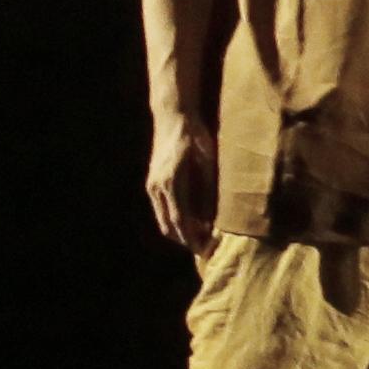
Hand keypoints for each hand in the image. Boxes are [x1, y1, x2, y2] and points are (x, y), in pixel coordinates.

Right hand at [145, 116, 216, 251]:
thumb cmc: (195, 136)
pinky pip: (163, 210)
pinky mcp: (154, 183)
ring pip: (164, 220)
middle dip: (187, 241)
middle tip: (206, 250)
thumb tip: (215, 216)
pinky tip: (193, 223)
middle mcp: (158, 187)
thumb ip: (209, 189)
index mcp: (172, 183)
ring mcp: (153, 186)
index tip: (207, 250)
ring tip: (202, 239)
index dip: (193, 238)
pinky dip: (176, 220)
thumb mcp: (209, 162)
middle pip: (169, 225)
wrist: (174, 118)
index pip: (181, 220)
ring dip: (181, 232)